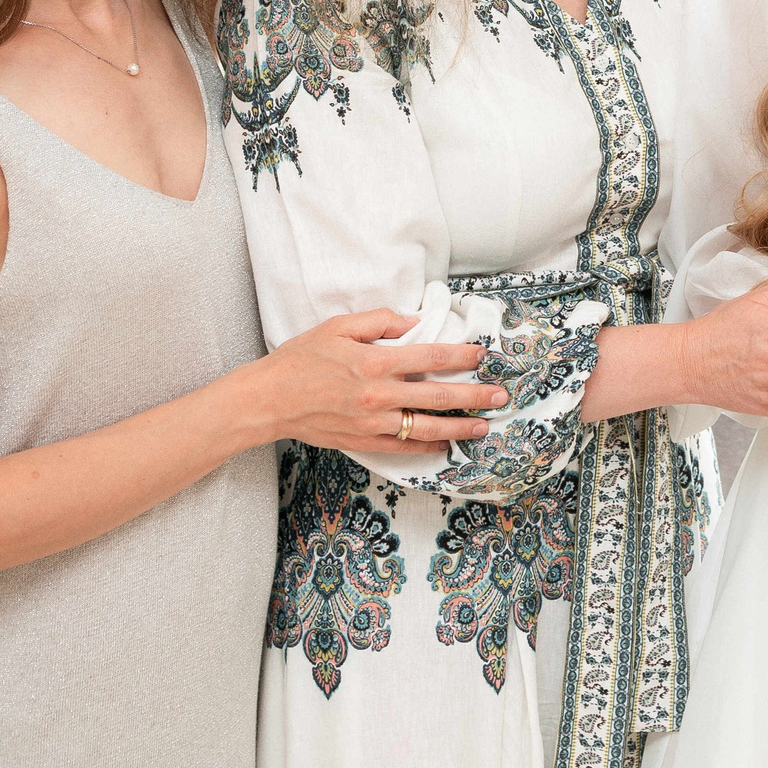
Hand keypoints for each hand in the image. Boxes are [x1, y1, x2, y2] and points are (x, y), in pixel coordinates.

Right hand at [246, 310, 500, 454]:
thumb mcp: (338, 327)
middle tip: (500, 397)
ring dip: (459, 427)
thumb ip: (379, 321)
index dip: (462, 355)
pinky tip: (444, 445)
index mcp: (376, 361)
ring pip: (427, 427)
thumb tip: (413, 320)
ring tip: (483, 427)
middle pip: (439, 396)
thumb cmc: (300, 359)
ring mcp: (373, 422)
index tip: (482, 355)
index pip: (432, 356)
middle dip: (474, 396)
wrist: (267, 400)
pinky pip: (403, 446)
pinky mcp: (363, 441)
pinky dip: (426, 447)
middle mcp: (379, 394)